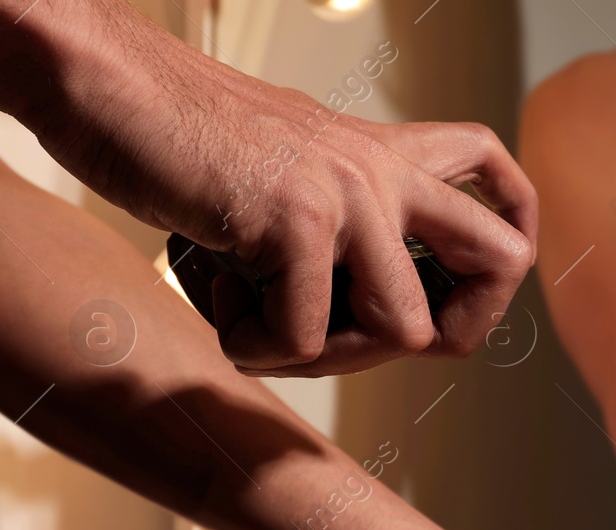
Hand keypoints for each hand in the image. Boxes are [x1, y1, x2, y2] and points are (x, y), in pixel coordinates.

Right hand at [31, 13, 535, 374]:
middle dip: (457, 331)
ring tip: (263, 322)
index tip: (468, 291)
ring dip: (330, 359)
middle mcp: (383, 171)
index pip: (495, 175)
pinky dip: (252, 347)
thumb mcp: (287, 174)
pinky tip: (216, 300)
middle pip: (503, 262)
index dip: (511, 238)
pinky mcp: (297, 220)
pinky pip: (303, 340)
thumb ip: (338, 226)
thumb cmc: (177, 138)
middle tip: (365, 341)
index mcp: (385, 154)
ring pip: (404, 331)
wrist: (105, 85)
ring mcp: (348, 195)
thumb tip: (356, 318)